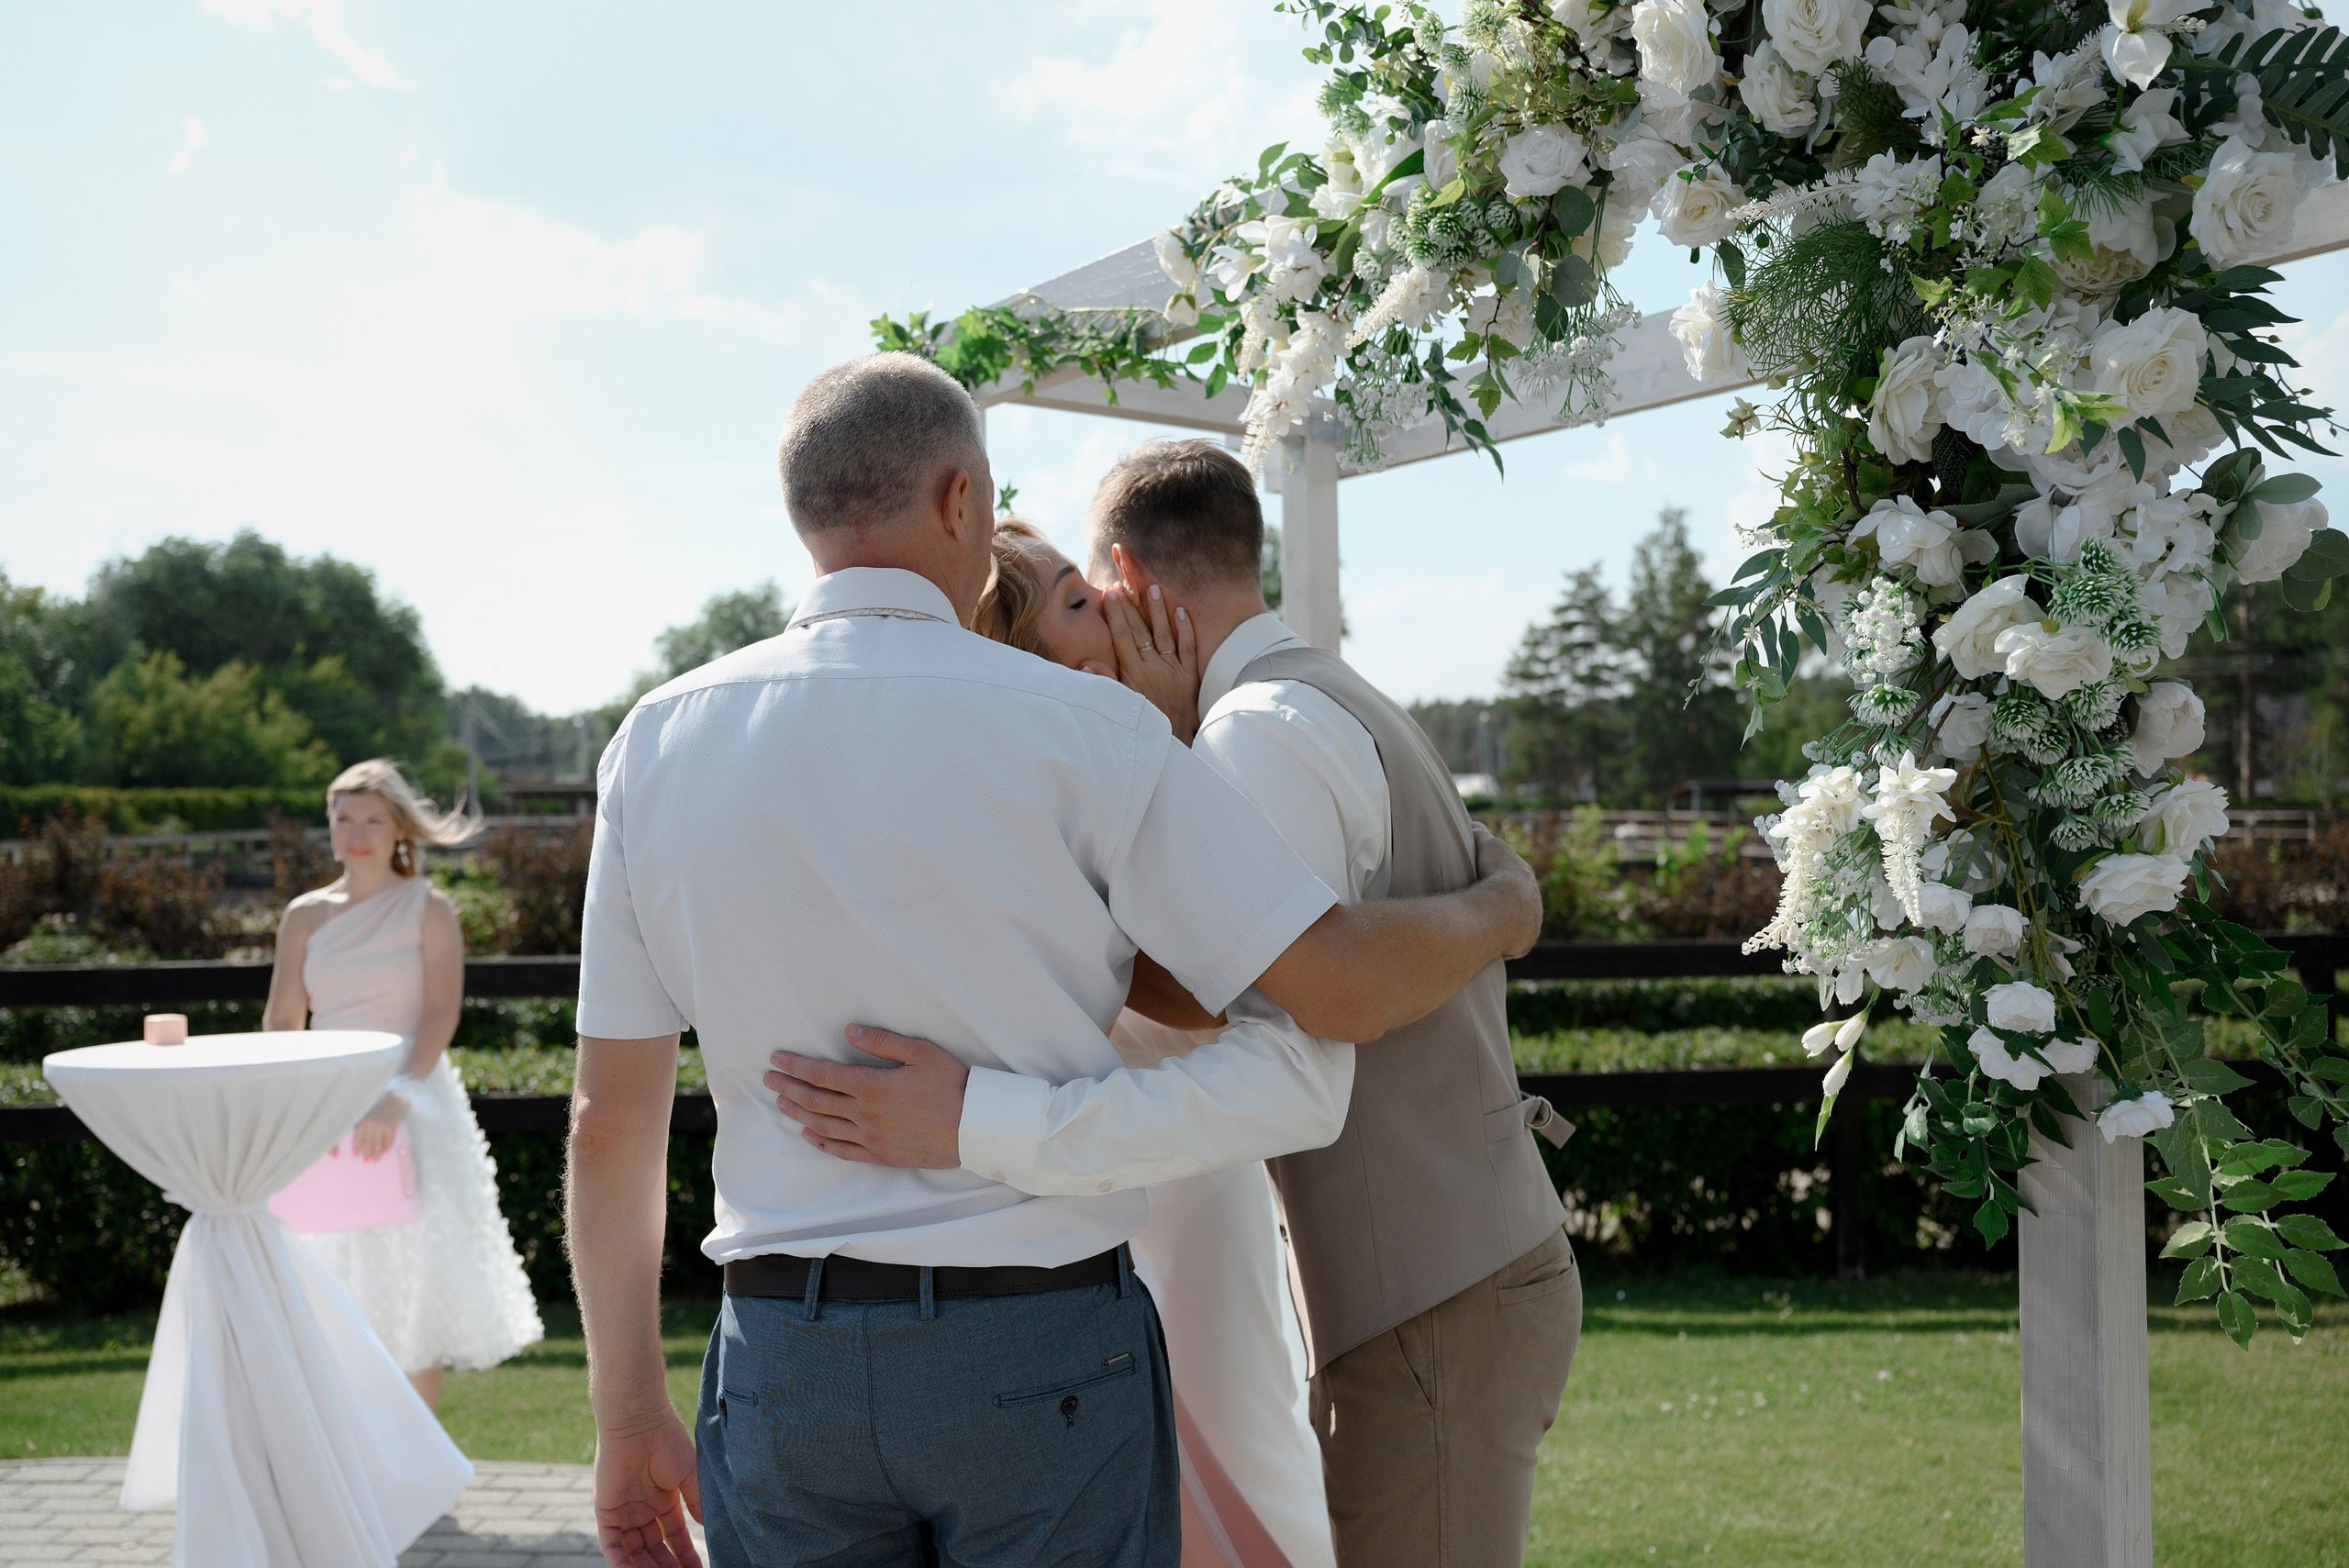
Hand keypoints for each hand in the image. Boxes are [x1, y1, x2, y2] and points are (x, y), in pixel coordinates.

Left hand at [351, 1095, 408, 1159]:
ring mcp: (381, 1126)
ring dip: (376, 1153)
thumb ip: (361, 1125)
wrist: (394, 1101)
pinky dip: (387, 1146)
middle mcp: (371, 1125)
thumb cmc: (379, 1109)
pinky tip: (385, 1151)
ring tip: (375, 1160)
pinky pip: (388, 1140)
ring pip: (378, 1143)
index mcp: (363, 1123)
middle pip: (368, 1143)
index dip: (356, 1147)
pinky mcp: (391, 1127)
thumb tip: (358, 1140)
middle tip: (366, 1161)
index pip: (357, 1138)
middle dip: (367, 1153)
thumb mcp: (367, 1115)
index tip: (356, 1155)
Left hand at [594, 1413, 701, 1567]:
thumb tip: (707, 1528)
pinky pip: (611, 1545)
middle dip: (667, 1566)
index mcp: (663, 1498)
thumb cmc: (667, 1441)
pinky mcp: (605, 1512)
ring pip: (634, 1551)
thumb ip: (696, 1502)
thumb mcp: (689, 1475)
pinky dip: (622, 1563)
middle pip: (654, 1548)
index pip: (674, 1535)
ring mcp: (623, 1511)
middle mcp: (642, 1508)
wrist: (639, 1422)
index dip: (685, 1554)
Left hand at [765, 1026, 969, 1167]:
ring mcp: (871, 1138)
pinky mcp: (880, 1155)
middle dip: (788, 1087)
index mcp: (873, 1086)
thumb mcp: (921, 1052)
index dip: (796, 1065)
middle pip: (815, 1100)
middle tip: (769, 1078)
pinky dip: (820, 1142)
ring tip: (782, 1102)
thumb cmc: (952, 1086)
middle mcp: (866, 1114)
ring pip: (823, 1126)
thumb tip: (850, 1030)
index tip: (777, 1059)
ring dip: (798, 1113)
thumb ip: (882, 1042)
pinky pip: (842, 1151)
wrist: (974, 1128)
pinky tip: (809, 1135)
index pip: (823, 1074)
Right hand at [1106, 582, 1199, 742]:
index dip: (1116, 614)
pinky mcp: (1191, 677)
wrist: (1172, 747)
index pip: (1122, 637)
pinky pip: (1189, 649)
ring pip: (1165, 635)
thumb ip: (1105, 683)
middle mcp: (1154, 669)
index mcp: (1134, 675)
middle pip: (1140, 631)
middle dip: (1131, 605)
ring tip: (1153, 587)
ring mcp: (1174, 672)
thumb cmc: (1142, 725)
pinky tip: (1181, 611)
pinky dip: (1185, 630)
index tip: (1111, 593)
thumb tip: (1085, 665)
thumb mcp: (1119, 706)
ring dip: (1158, 610)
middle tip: (1125, 582)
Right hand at [1472, 823, 1543, 959]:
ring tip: (1483, 929)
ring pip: (1517, 926)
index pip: (1515, 880)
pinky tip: (1488, 945)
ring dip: (1504, 928)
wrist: (1506, 905)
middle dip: (1504, 907)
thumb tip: (1473, 825)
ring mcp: (1532, 923)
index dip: (1500, 881)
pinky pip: (1514, 945)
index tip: (1487, 884)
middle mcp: (1535, 901)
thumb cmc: (1495, 873)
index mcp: (1527, 879)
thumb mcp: (1486, 846)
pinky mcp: (1526, 941)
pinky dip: (1503, 945)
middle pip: (1519, 904)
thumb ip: (1480, 835)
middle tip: (1483, 910)